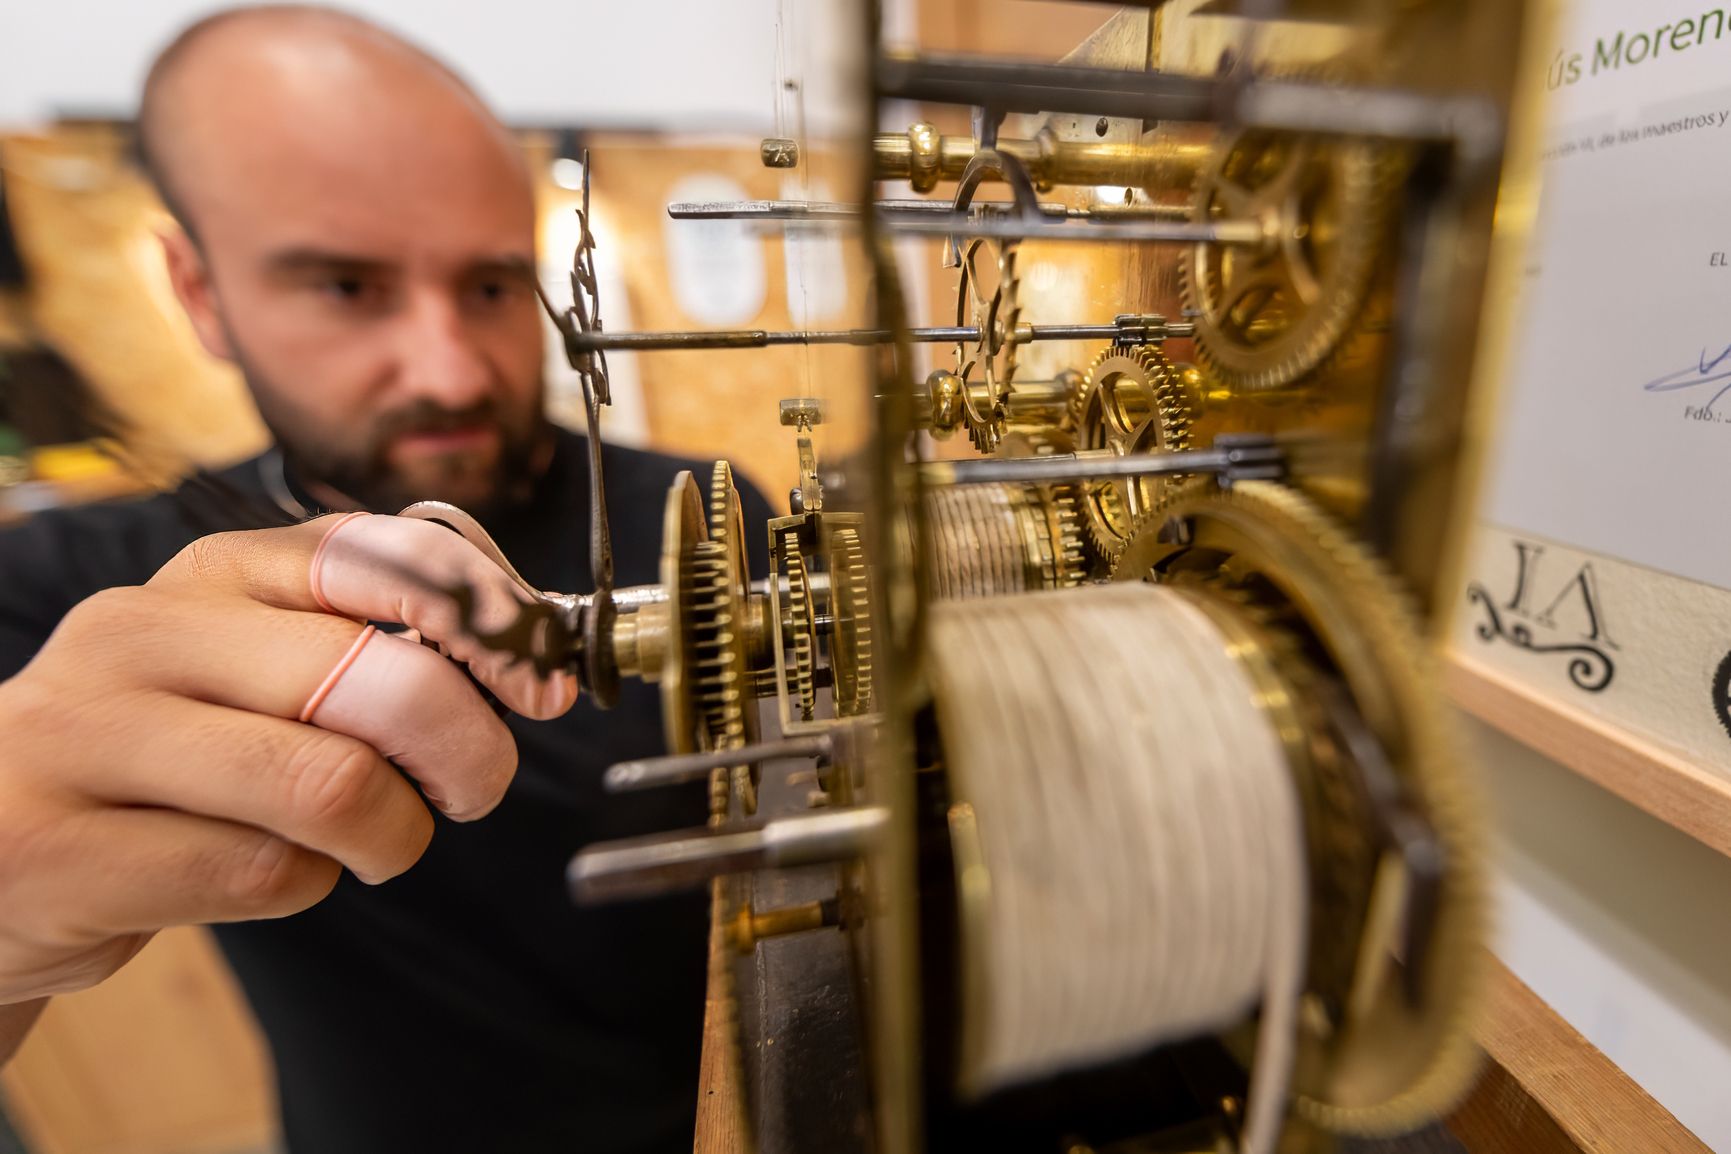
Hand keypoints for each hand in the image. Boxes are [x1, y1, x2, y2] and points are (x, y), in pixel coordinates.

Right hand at [0, 514, 576, 1014]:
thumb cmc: (167, 753)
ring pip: (333, 786)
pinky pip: (261, 874)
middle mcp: (146, 631)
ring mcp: (90, 736)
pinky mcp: (63, 849)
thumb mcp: (256, 666)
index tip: (538, 683)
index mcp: (216, 571)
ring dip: (391, 834)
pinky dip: (305, 886)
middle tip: (472, 787)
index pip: (391, 555)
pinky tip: (267, 871)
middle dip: (468, 751)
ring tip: (372, 840)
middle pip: (385, 681)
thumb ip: (372, 642)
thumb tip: (532, 653)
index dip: (494, 620)